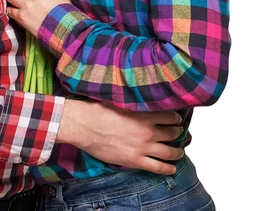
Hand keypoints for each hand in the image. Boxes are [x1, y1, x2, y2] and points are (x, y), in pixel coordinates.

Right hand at [57, 100, 184, 174]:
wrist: (86, 125)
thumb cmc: (99, 111)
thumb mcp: (120, 100)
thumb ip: (134, 102)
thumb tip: (140, 96)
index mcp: (144, 115)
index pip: (170, 117)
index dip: (176, 118)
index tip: (177, 119)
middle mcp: (147, 132)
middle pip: (172, 134)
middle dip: (178, 133)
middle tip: (179, 133)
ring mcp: (142, 147)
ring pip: (168, 152)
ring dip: (177, 152)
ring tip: (179, 152)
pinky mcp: (135, 160)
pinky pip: (157, 167)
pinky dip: (167, 169)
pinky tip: (172, 168)